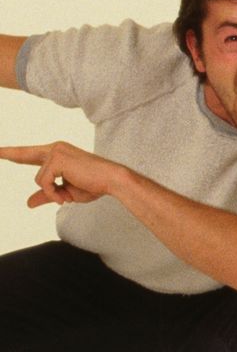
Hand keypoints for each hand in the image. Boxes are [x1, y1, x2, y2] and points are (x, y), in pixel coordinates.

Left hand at [0, 141, 123, 206]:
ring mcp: (56, 152)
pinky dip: (54, 193)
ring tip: (69, 195)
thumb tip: (28, 203)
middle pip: (25, 154)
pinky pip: (45, 183)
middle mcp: (56, 148)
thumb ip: (46, 194)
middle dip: (7, 153)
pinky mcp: (57, 159)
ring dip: (53, 193)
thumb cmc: (92, 185)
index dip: (14, 153)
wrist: (111, 180)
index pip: (31, 154)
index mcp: (58, 153)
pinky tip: (66, 196)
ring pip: (39, 179)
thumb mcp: (64, 192)